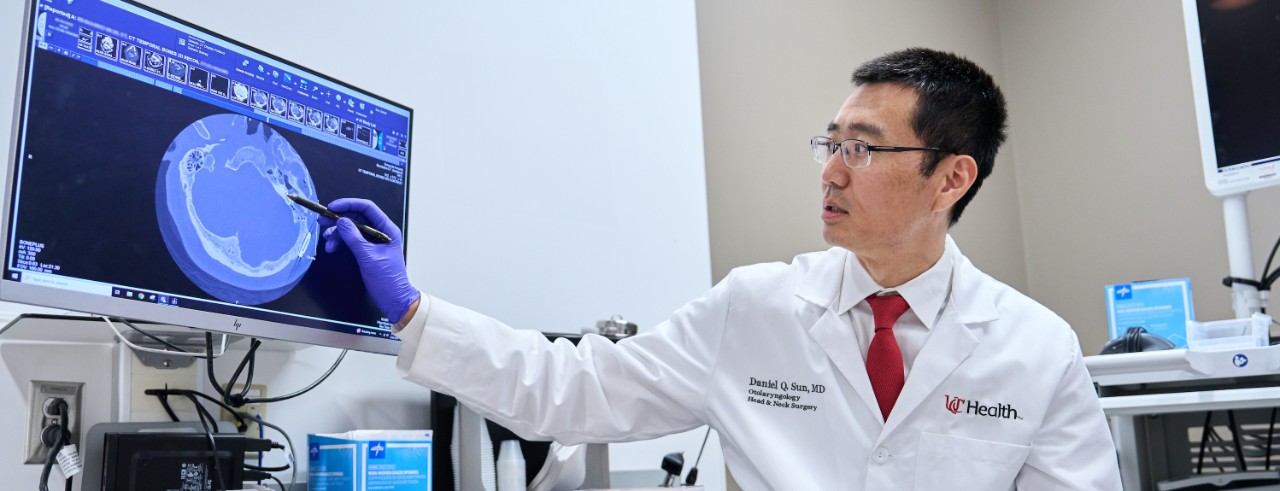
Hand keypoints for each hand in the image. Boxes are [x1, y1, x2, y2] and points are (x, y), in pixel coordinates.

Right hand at [318, 198, 419, 322]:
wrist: (393, 299)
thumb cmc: (388, 279)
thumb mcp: (369, 257)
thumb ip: (354, 238)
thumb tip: (341, 221)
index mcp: (387, 229)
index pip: (367, 208)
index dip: (349, 204)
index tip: (332, 207)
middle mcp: (381, 231)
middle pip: (357, 216)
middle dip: (339, 218)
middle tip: (321, 221)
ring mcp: (373, 240)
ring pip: (352, 228)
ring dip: (337, 232)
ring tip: (327, 241)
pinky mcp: (366, 249)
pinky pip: (351, 239)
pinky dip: (340, 241)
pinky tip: (332, 246)